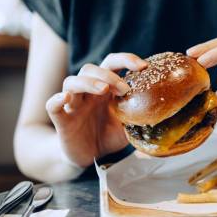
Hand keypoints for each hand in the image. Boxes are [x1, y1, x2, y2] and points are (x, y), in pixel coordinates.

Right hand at [45, 53, 146, 167]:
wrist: (89, 157)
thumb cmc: (108, 135)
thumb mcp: (129, 125)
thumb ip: (140, 115)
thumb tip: (164, 113)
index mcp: (105, 88)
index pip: (111, 64)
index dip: (125, 59)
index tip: (142, 66)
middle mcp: (87, 92)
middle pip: (90, 69)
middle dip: (109, 75)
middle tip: (125, 89)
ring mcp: (72, 104)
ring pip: (71, 82)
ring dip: (88, 82)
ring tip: (103, 90)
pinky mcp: (61, 119)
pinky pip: (52, 105)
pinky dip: (56, 99)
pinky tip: (64, 98)